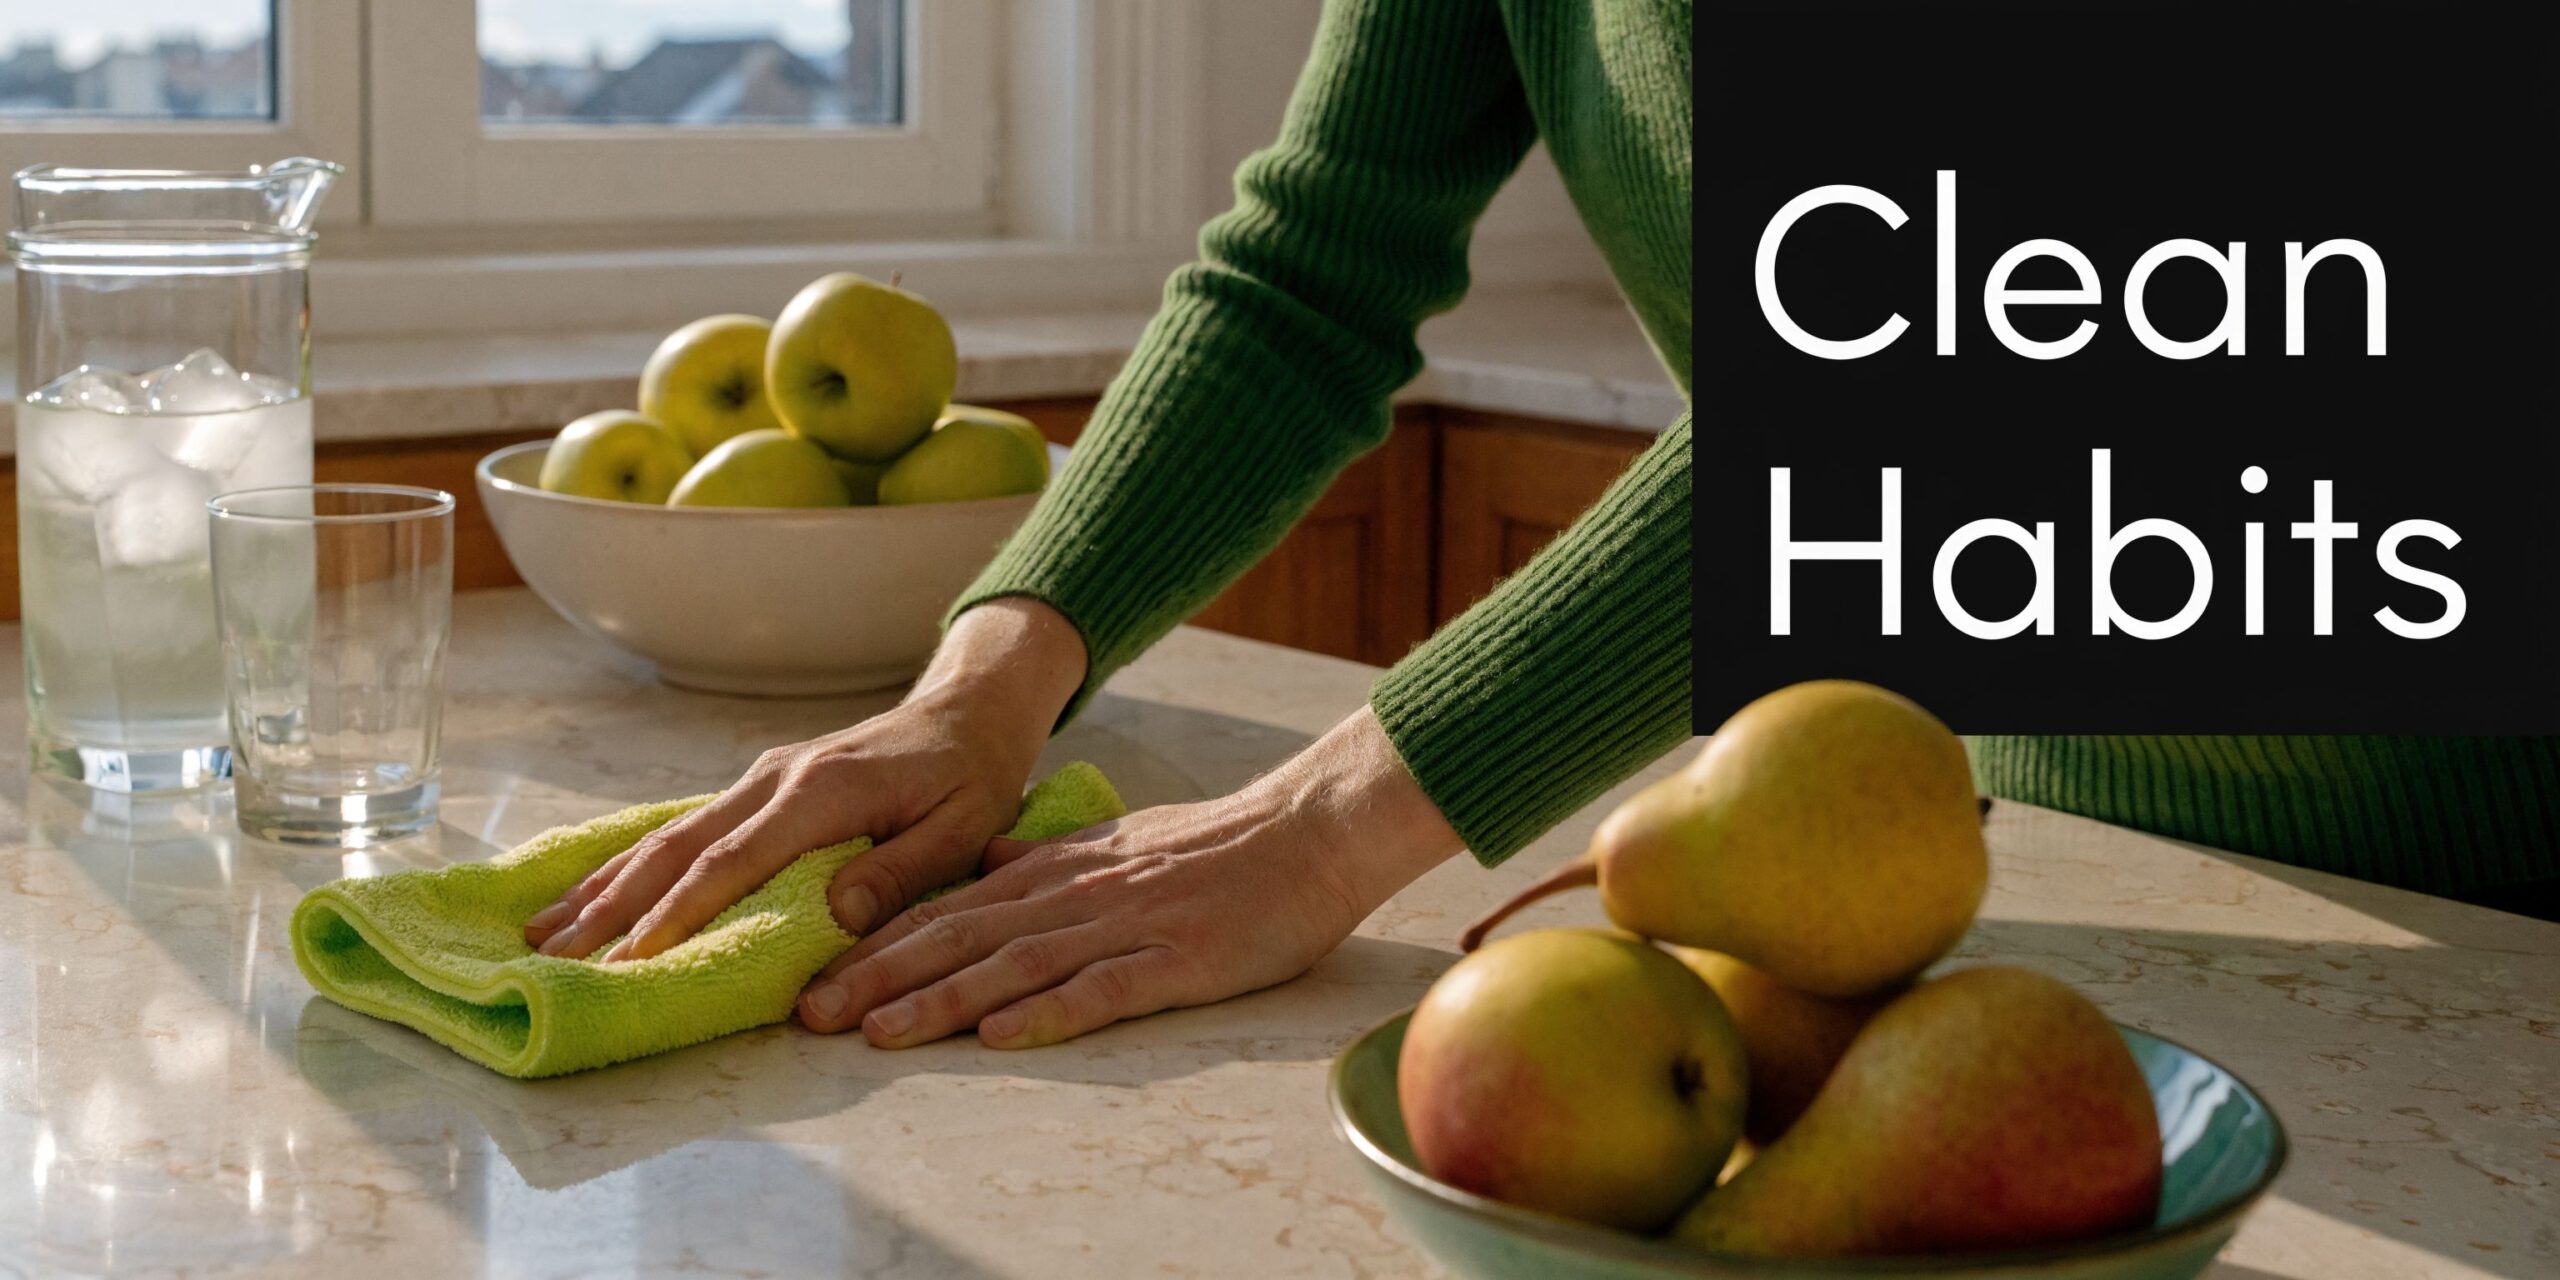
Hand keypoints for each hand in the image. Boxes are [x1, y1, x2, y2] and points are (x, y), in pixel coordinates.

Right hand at [523, 599, 1087, 960]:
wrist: (968, 712)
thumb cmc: (971, 778)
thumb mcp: (960, 831)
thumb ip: (897, 873)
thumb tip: (832, 915)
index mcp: (821, 791)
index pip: (732, 861)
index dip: (679, 913)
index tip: (628, 958)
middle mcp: (775, 778)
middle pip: (677, 846)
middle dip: (612, 906)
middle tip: (551, 958)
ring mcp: (760, 777)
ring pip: (667, 835)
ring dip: (606, 884)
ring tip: (543, 933)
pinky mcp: (758, 786)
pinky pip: (685, 827)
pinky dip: (632, 863)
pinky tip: (594, 891)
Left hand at [795, 707, 1464, 1047]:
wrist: (1306, 832)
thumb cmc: (1217, 847)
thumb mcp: (1117, 841)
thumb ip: (1047, 860)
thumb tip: (985, 866)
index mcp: (1058, 873)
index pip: (950, 911)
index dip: (879, 945)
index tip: (817, 976)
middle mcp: (1076, 897)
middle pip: (961, 939)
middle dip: (879, 977)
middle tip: (809, 1014)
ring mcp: (1124, 929)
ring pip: (1013, 966)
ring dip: (939, 1001)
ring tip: (876, 1032)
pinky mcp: (1176, 961)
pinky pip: (1102, 990)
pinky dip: (1046, 1013)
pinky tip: (1001, 1035)